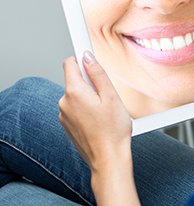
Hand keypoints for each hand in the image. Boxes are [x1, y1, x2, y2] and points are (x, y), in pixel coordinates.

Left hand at [60, 52, 139, 205]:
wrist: (109, 158)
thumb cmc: (113, 131)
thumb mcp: (111, 96)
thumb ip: (98, 74)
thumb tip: (88, 57)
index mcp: (74, 92)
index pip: (70, 63)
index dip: (81, 57)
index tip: (87, 51)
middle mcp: (64, 102)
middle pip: (75, 80)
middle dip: (90, 82)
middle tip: (108, 94)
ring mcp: (64, 115)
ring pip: (77, 95)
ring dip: (89, 97)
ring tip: (105, 111)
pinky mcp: (68, 125)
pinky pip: (76, 108)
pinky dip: (87, 109)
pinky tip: (100, 120)